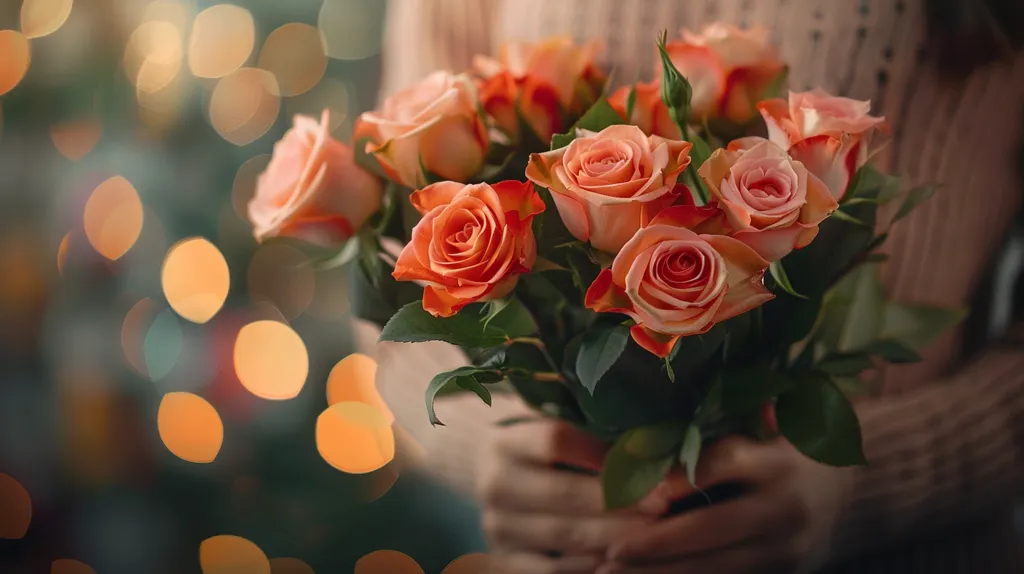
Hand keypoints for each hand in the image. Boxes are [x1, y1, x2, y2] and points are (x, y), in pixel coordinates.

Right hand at [477, 415, 656, 572]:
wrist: (481, 466)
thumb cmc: (532, 438)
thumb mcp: (547, 418)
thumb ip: (586, 424)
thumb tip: (651, 437)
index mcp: (505, 440)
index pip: (554, 440)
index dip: (602, 452)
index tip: (648, 462)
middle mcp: (496, 484)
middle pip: (564, 493)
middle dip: (621, 501)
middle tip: (663, 502)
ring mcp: (498, 526)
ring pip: (564, 536)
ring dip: (615, 535)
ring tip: (654, 530)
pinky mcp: (504, 558)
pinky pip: (553, 570)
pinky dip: (591, 565)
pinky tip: (624, 556)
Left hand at [599, 435, 853, 573]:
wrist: (856, 495)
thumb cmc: (789, 452)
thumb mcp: (763, 431)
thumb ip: (718, 432)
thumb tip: (653, 440)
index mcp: (775, 461)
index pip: (717, 465)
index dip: (673, 480)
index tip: (631, 492)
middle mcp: (783, 507)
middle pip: (710, 528)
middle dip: (657, 544)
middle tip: (610, 552)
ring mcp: (787, 549)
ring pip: (716, 568)